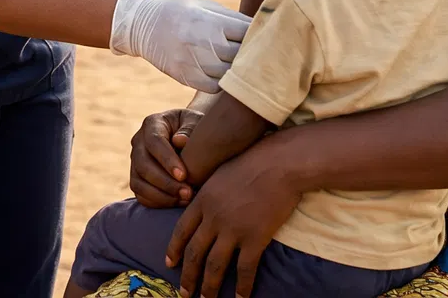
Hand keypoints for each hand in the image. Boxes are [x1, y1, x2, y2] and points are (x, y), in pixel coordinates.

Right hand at [110, 0, 250, 92]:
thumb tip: (263, 31)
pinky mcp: (185, 76)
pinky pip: (215, 87)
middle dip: (252, 55)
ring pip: (230, 74)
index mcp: (211, 21)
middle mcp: (203, 42)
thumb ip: (233, 18)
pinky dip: (222, 83)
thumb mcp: (204, 6)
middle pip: (242, 56)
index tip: (266, 39)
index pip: (249, 33)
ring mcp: (193, 61)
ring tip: (243, 68)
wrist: (142, 25)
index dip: (260, 36)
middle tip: (260, 57)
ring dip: (237, 72)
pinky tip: (223, 75)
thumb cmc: (180, 12)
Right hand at [130, 107, 204, 206]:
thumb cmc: (198, 130)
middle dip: (165, 182)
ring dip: (161, 195)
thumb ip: (190, 128)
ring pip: (138, 182)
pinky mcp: (138, 178)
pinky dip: (157, 202)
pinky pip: (141, 194)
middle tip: (188, 193)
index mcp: (153, 123)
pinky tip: (178, 202)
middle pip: (143, 164)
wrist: (193, 140)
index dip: (166, 160)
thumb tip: (180, 141)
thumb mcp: (197, 122)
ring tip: (185, 199)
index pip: (154, 141)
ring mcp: (135, 161)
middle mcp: (139, 141)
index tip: (184, 175)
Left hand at [167, 143, 300, 297]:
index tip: (169, 264)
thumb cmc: (252, 162)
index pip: (180, 231)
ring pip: (215, 265)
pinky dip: (243, 286)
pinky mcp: (255, 237)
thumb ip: (209, 192)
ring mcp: (233, 229)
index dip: (174, 250)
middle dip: (188, 276)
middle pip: (194, 253)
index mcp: (201, 201)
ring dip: (209, 286)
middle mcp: (212, 218)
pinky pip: (245, 268)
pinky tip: (241, 297)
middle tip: (184, 293)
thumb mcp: (219, 173)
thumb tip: (202, 202)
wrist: (278, 164)